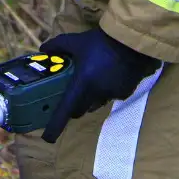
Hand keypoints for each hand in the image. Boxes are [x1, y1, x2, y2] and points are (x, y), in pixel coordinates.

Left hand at [38, 27, 162, 142]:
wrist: (134, 40)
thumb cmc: (102, 41)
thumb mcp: (78, 41)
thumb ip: (59, 45)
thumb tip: (43, 50)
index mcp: (82, 83)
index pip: (65, 111)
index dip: (55, 127)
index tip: (47, 138)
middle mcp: (96, 94)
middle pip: (79, 110)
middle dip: (73, 107)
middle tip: (71, 95)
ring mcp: (112, 95)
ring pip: (95, 104)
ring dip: (91, 98)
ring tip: (93, 79)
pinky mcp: (125, 93)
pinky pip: (111, 97)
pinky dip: (107, 91)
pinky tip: (110, 76)